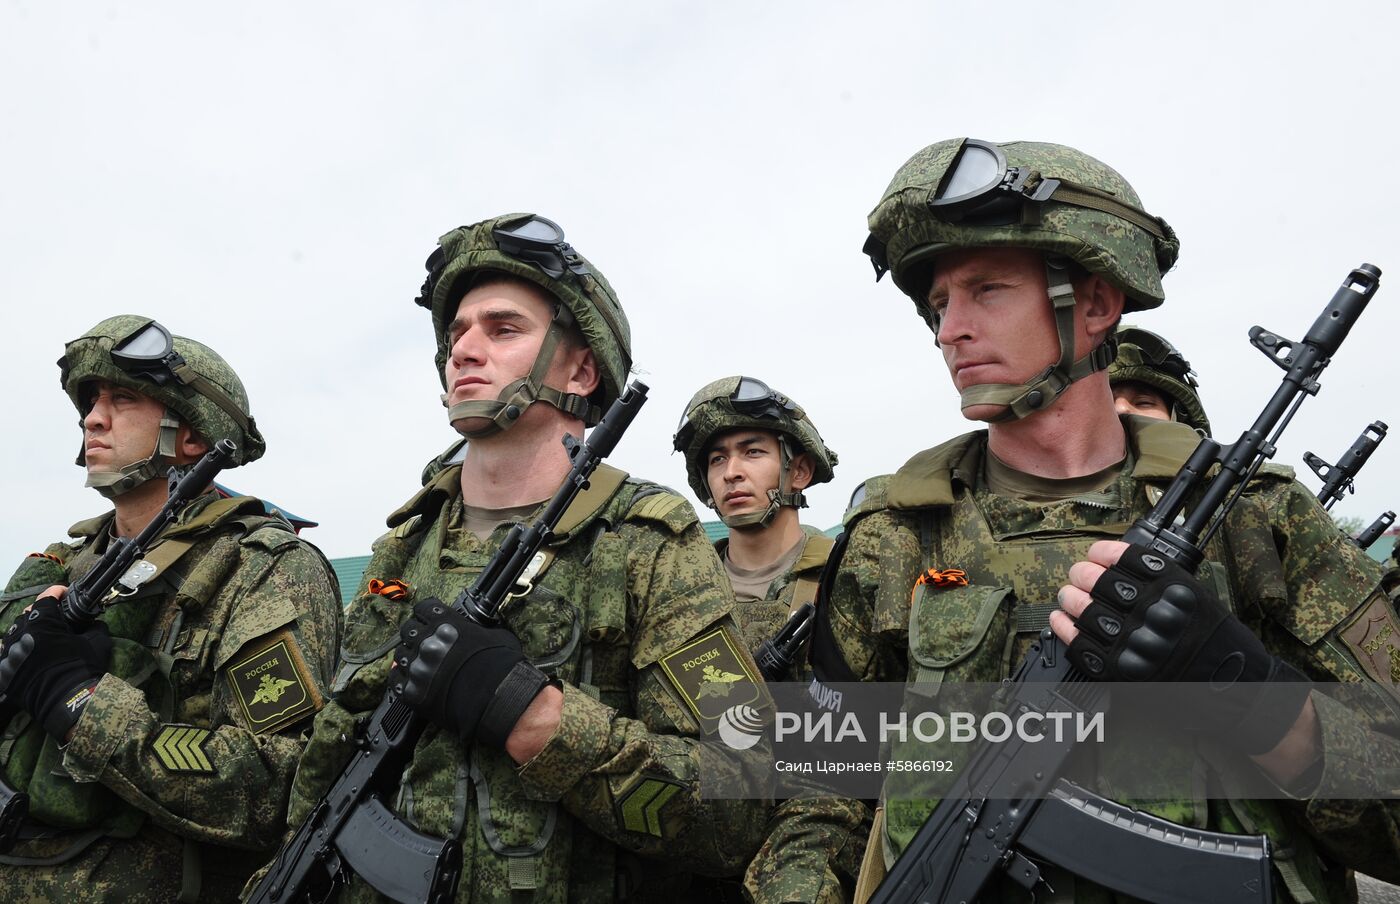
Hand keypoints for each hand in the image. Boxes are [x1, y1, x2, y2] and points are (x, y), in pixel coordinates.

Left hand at [0, 595, 111, 739]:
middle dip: (40, 611)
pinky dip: (19, 651)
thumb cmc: (82, 667)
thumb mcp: (95, 641)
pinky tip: (29, 655)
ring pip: (15, 633)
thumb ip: (91, 626)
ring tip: (39, 637)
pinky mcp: (4, 670)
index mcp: (42, 622)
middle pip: (27, 613)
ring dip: (27, 631)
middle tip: (54, 617)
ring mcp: (10, 652)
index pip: (46, 598)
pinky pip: (8, 654)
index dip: (56, 592)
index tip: (64, 592)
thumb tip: (91, 622)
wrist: (67, 701)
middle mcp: (21, 633)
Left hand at [393, 598, 551, 747]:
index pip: (423, 608)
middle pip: (407, 630)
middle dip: (415, 635)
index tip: (429, 620)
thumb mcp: (493, 635)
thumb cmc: (501, 666)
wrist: (498, 699)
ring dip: (409, 658)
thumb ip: (474, 630)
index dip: (426, 614)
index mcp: (446, 623)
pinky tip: (411, 680)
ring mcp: (417, 667)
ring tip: (420, 665)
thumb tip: (474, 631)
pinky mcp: (412, 692)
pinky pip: (395, 680)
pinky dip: (401, 679)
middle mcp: (427, 642)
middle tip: (424, 643)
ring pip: (400, 655)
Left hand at [1053, 541, 1310, 753]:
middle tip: (1077, 574)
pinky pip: (1082, 644)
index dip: (1102, 553)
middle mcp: (1151, 613)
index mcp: (1172, 590)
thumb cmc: (1214, 641)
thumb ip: (1158, 579)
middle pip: (1099, 583)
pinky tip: (1060, 620)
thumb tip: (1114, 564)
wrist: (1229, 687)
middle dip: (1081, 574)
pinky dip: (1064, 629)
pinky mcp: (1122, 670)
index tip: (1094, 553)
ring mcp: (1134, 642)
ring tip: (1067, 596)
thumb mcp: (1195, 597)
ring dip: (1070, 599)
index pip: (1124, 559)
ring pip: (1085, 611)